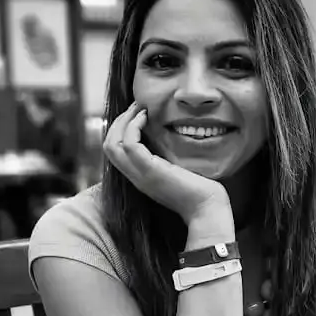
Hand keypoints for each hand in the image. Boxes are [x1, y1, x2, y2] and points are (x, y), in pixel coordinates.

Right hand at [104, 101, 229, 221]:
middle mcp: (136, 176)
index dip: (120, 130)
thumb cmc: (199, 190)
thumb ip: (166, 157)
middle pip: (108, 146)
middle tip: (136, 106)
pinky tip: (147, 117)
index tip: (137, 114)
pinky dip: (134, 127)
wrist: (207, 209)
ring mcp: (141, 175)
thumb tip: (166, 134)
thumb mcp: (176, 169)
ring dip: (124, 121)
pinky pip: (129, 144)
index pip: (115, 152)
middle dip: (119, 122)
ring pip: (112, 144)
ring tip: (140, 108)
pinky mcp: (150, 171)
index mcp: (140, 176)